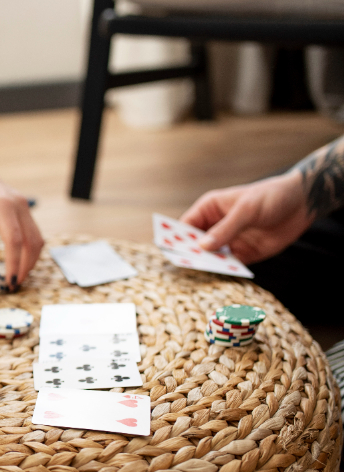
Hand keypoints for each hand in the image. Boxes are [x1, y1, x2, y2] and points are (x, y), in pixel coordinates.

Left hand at [0, 125, 43, 289]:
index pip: (14, 241)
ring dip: (30, 259)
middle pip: (31, 242)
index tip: (9, 282)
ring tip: (18, 276)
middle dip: (25, 266)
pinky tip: (20, 261)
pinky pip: (34, 232)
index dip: (14, 264)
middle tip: (13, 284)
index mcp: (2, 206)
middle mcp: (18, 205)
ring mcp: (24, 205)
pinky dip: (30, 248)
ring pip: (37, 238)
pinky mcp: (24, 207)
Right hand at [180, 171, 312, 263]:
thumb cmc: (271, 197)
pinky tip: (223, 275)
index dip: (175, 237)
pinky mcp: (243, 255)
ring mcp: (229, 242)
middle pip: (195, 244)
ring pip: (211, 257)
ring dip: (207, 265)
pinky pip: (229, 266)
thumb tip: (202, 247)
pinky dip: (225, 271)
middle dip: (189, 254)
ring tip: (201, 272)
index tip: (168, 250)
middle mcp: (215, 227)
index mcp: (210, 209)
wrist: (302, 204)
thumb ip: (226, 229)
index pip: (185, 226)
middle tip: (183, 265)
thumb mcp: (247, 209)